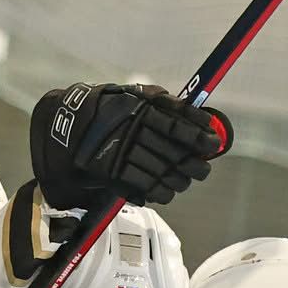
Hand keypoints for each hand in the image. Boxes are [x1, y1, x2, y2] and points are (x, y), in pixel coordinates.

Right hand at [30, 83, 228, 210]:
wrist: (73, 123)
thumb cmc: (115, 108)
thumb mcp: (141, 96)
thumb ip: (169, 104)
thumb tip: (203, 118)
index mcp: (143, 107)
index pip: (178, 123)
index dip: (199, 135)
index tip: (214, 144)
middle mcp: (134, 128)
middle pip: (173, 151)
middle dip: (194, 164)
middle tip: (203, 169)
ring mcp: (122, 150)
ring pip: (160, 171)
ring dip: (178, 180)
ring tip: (185, 181)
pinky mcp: (112, 169)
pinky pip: (142, 185)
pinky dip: (158, 192)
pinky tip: (167, 192)